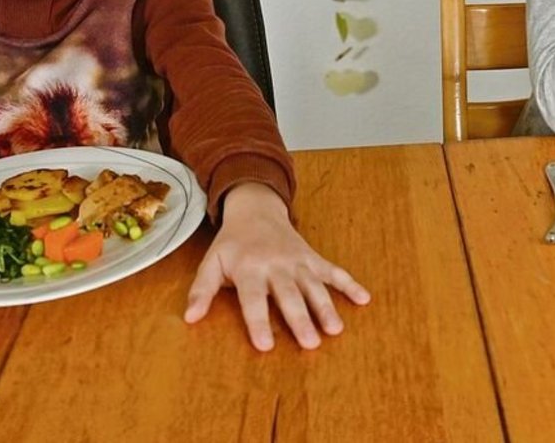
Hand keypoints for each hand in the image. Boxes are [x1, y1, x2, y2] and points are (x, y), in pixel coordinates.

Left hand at [184, 182, 370, 350]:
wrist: (257, 210)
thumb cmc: (232, 244)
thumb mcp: (211, 262)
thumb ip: (201, 290)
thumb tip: (190, 318)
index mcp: (249, 268)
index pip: (253, 299)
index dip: (258, 322)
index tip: (266, 345)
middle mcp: (276, 265)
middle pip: (289, 295)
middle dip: (300, 319)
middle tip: (310, 343)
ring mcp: (298, 261)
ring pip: (314, 286)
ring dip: (326, 307)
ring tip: (335, 330)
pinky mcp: (313, 258)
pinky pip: (334, 271)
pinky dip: (350, 284)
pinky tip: (364, 299)